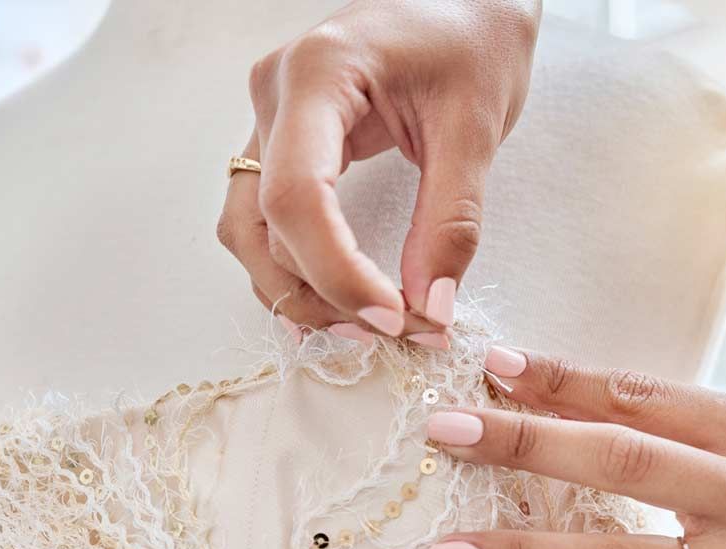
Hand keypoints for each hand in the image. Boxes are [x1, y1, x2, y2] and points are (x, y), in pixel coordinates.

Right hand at [216, 0, 540, 343]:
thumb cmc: (473, 39)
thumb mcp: (476, 127)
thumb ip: (451, 221)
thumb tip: (428, 308)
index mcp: (319, 72)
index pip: (298, 196)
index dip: (338, 271)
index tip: (395, 317)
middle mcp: (276, 94)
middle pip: (266, 224)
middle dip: (326, 291)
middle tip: (396, 332)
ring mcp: (270, 118)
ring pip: (249, 230)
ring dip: (299, 290)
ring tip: (366, 327)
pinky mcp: (283, 141)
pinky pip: (265, 218)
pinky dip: (294, 268)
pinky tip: (333, 302)